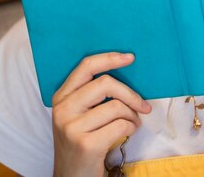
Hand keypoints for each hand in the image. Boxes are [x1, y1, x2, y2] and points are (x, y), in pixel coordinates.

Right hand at [52, 52, 151, 176]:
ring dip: (132, 116)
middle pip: (105, 84)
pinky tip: (128, 133)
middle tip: (142, 105)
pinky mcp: (86, 144)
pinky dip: (130, 128)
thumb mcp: (77, 114)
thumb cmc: (81, 141)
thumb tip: (124, 70)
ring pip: (116, 107)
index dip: (110, 58)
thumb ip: (91, 94)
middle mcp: (63, 109)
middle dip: (130, 94)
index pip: (86, 66)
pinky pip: (120, 126)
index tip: (130, 58)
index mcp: (61, 96)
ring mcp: (72, 127)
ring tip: (132, 123)